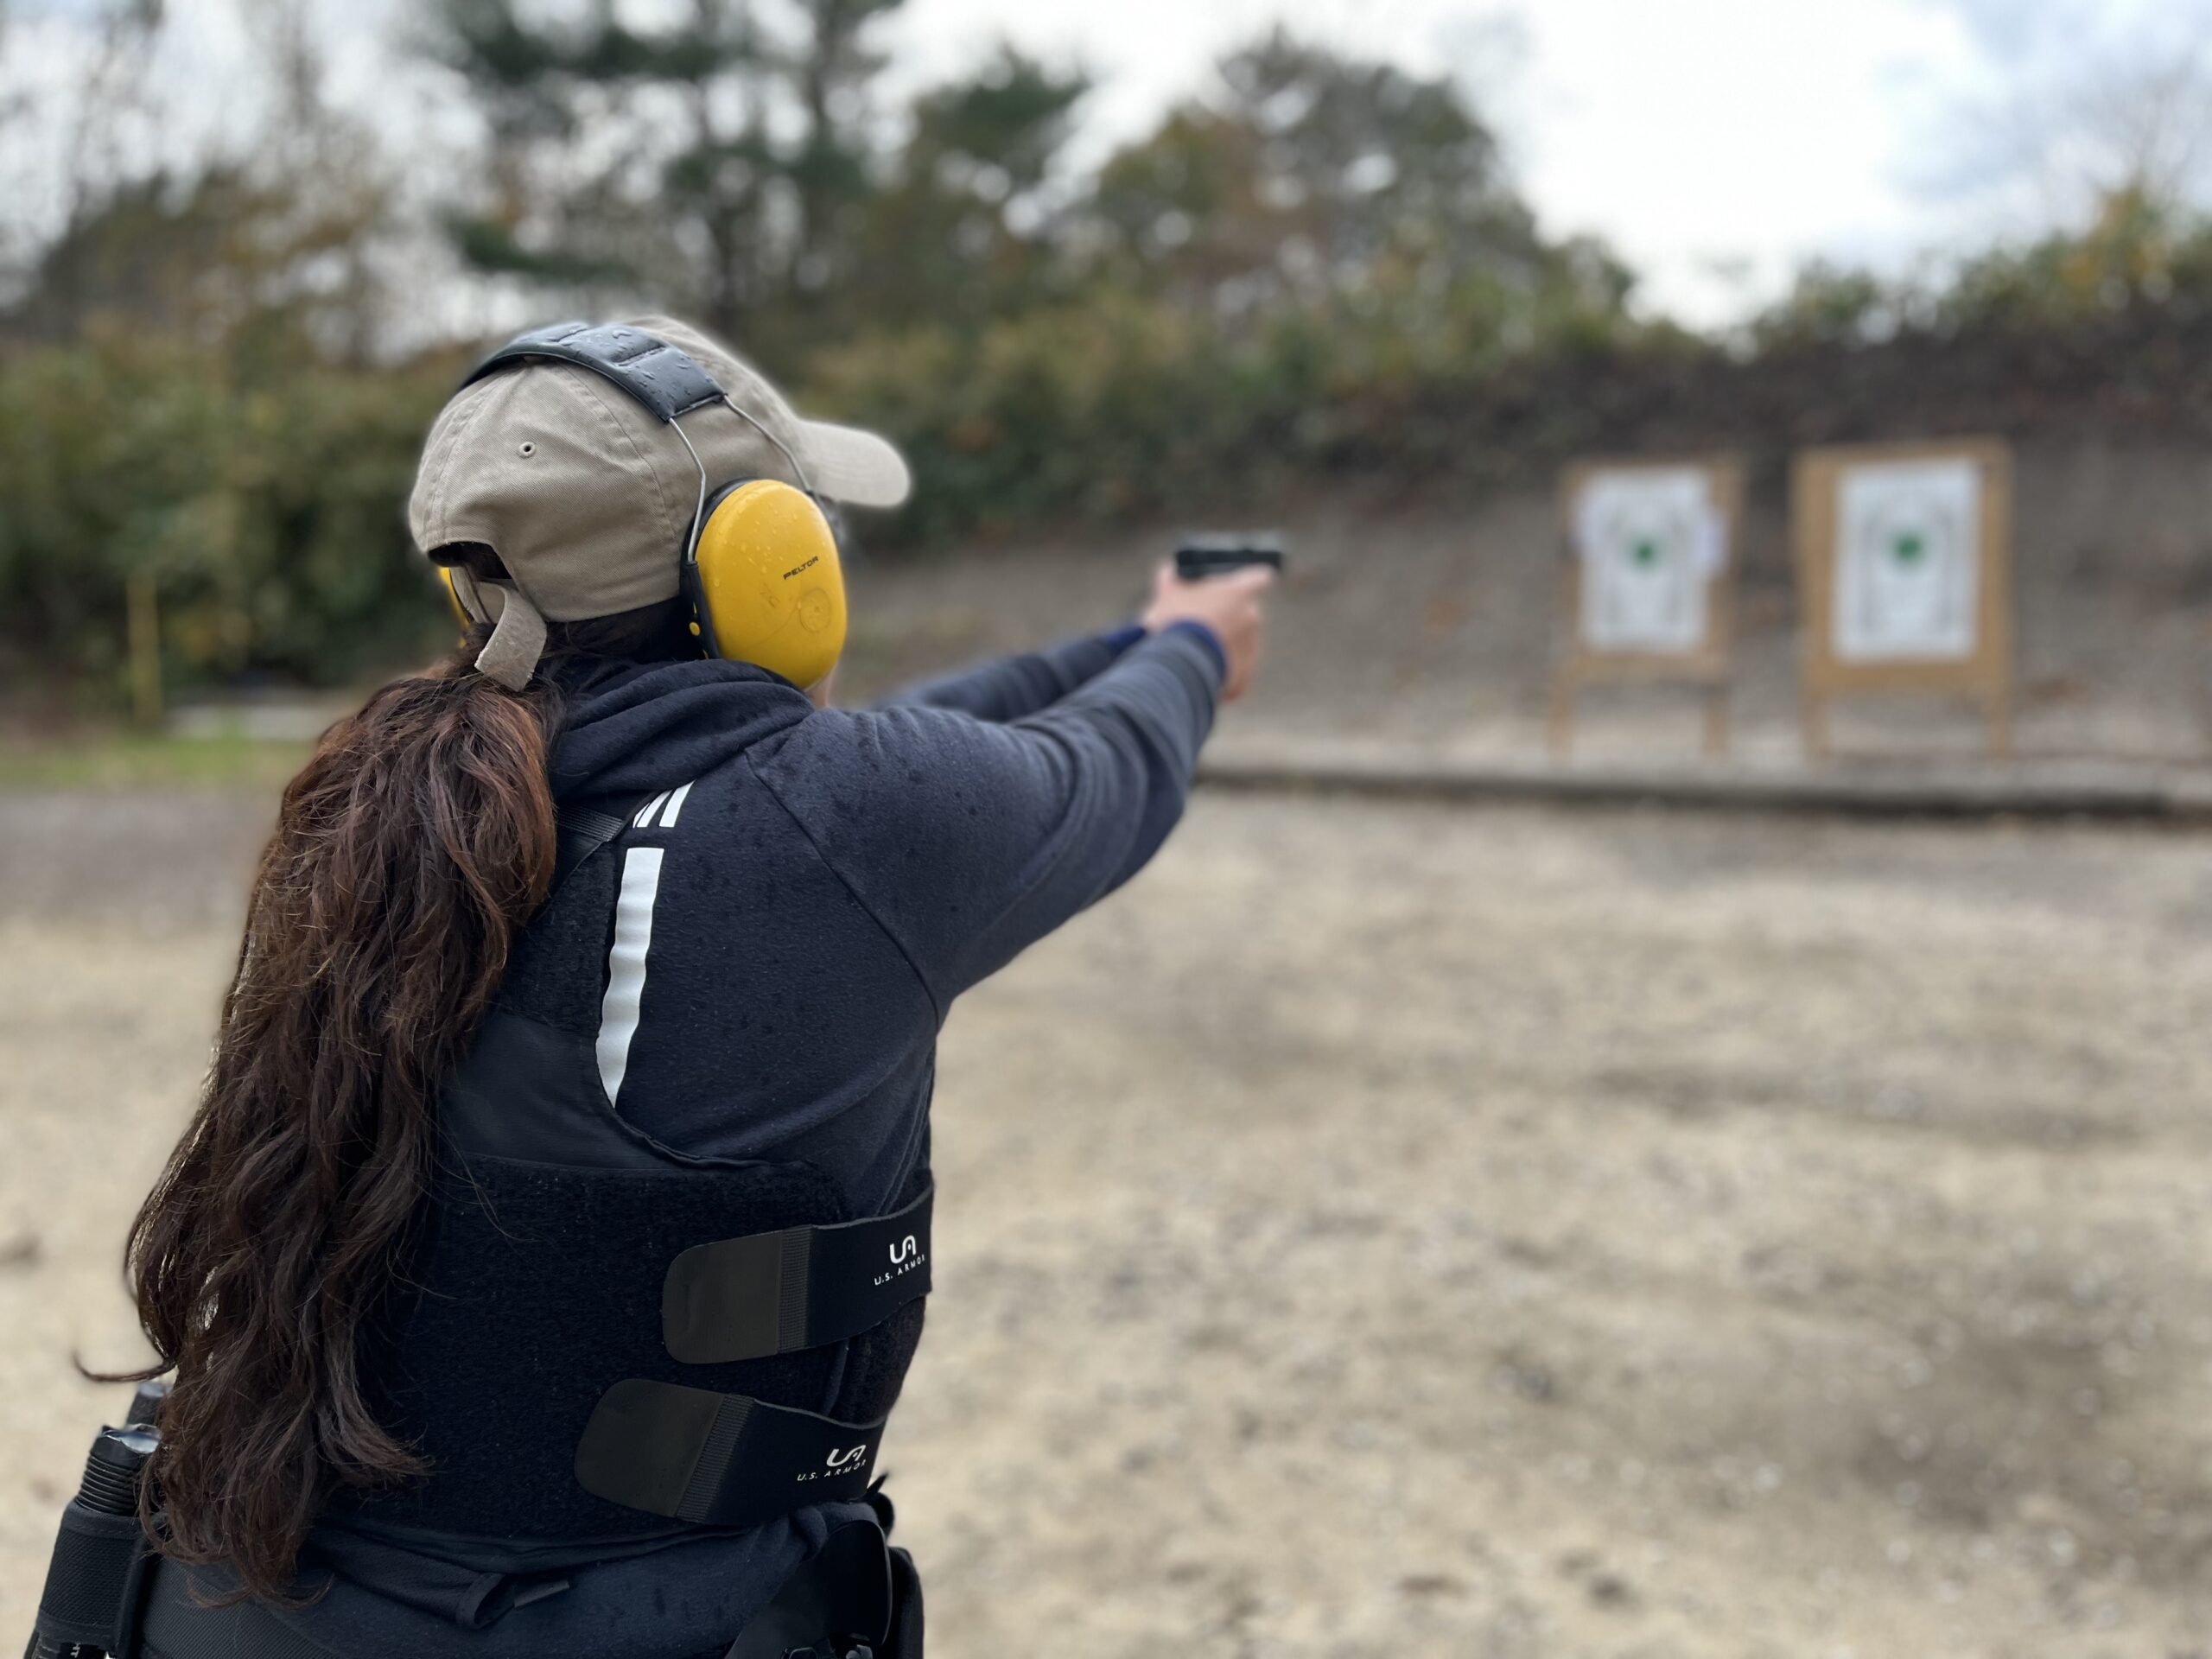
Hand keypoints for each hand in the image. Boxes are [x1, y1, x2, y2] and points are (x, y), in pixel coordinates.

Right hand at [1140, 561, 1273, 700]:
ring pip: (1239, 645)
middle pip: (1245, 615)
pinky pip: (1234, 672)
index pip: (1260, 577)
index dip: (1250, 582)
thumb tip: (1172, 572)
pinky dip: (1220, 673)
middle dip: (1227, 620)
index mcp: (1240, 593)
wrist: (1179, 665)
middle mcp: (1252, 618)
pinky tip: (1199, 673)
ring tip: (1195, 653)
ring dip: (1223, 647)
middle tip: (1202, 627)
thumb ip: (1173, 577)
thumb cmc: (1175, 621)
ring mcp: (1251, 648)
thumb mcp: (1167, 592)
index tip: (1240, 588)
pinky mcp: (1244, 676)